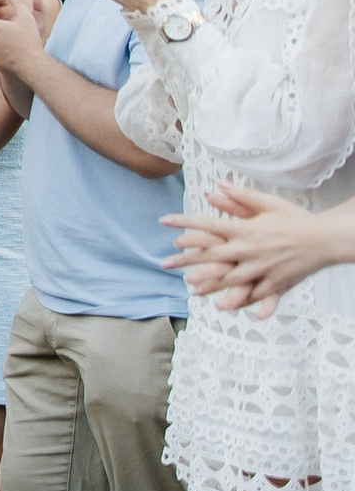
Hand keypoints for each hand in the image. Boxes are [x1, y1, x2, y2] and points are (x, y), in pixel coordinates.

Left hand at [163, 182, 354, 315]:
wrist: (326, 239)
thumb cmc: (296, 219)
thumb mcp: (268, 203)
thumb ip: (239, 196)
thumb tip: (215, 184)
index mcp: (245, 229)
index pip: (207, 224)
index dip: (184, 222)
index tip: (164, 221)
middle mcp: (249, 250)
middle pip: (210, 255)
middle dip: (185, 260)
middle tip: (164, 263)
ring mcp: (262, 268)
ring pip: (228, 279)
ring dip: (207, 284)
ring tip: (189, 287)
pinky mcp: (275, 282)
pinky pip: (254, 295)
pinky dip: (239, 301)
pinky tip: (225, 306)